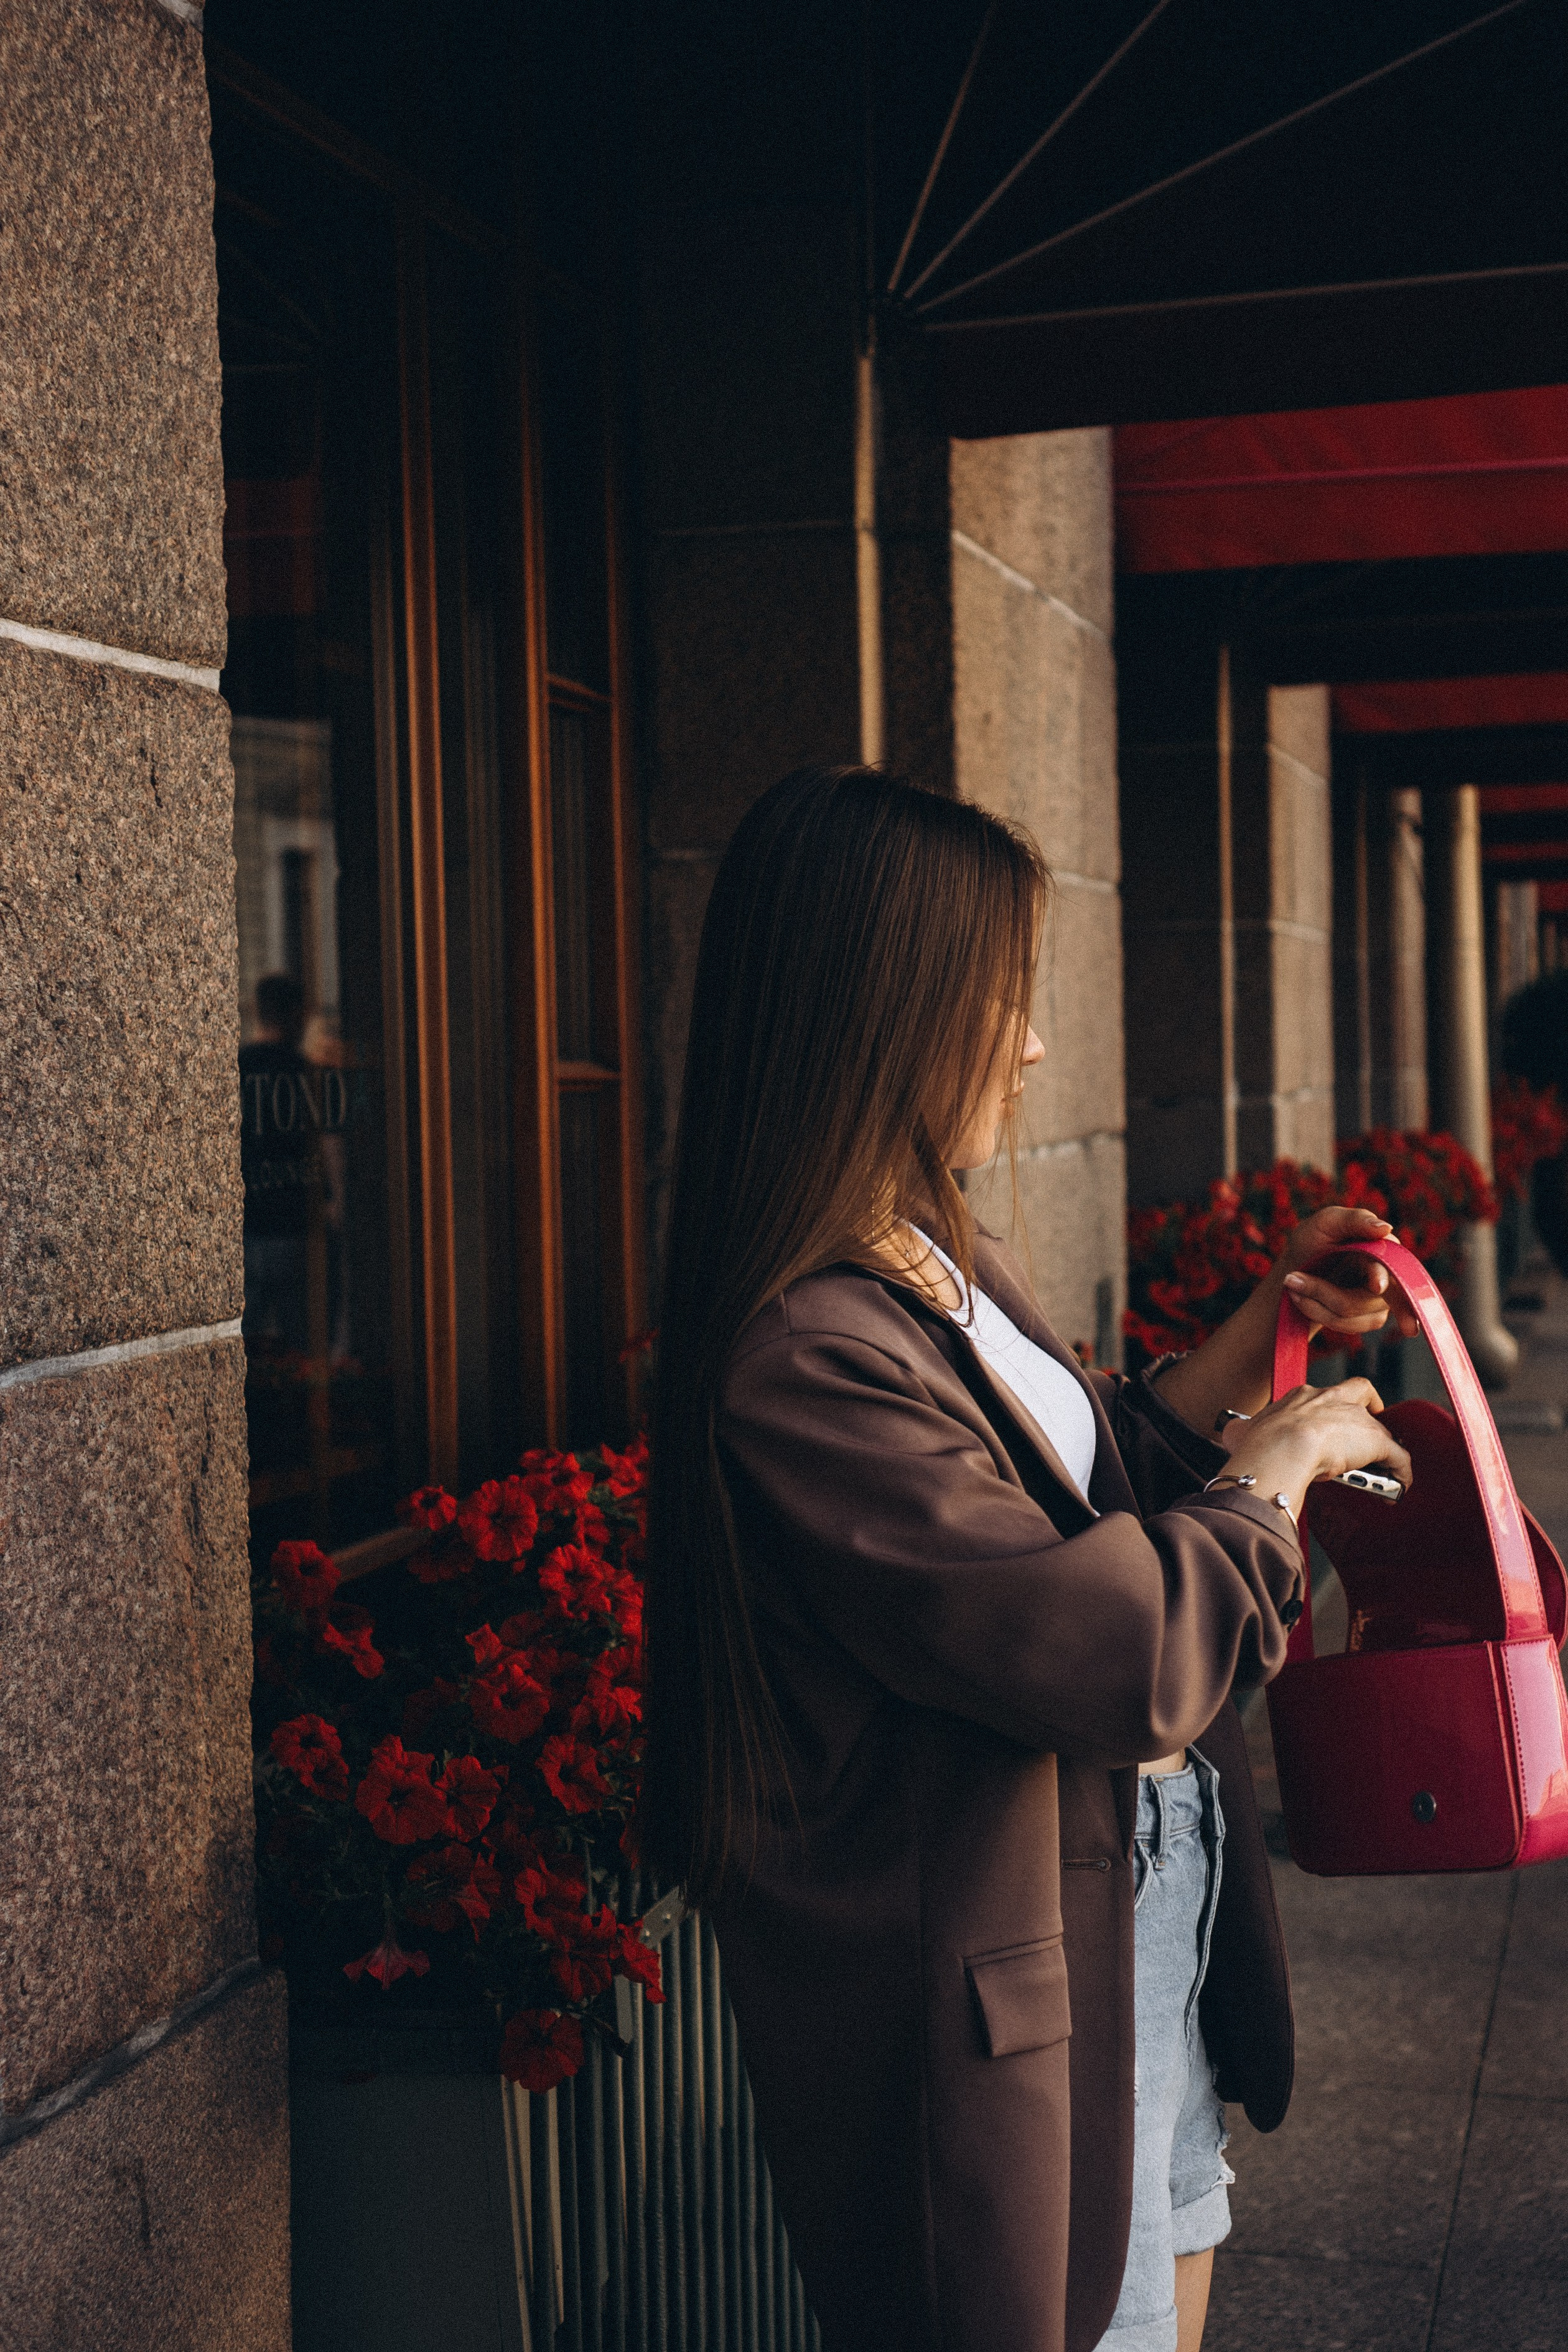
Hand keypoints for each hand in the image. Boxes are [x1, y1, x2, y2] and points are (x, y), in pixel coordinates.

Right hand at [1222, 1376, 1412, 1518]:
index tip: (1326, 1424)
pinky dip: (1401, 1470)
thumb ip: (1241, 1432)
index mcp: (1303, 1397)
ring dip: (1382, 1449)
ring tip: (1379, 1472)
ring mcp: (1357, 1419)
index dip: (1329, 1410)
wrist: (1283, 1445)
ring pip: (1380, 1429)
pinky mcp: (1376, 1441)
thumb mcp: (1244, 1432)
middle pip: (1360, 1399)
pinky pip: (1398, 1456)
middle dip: (1366, 1416)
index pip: (1324, 1396)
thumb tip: (1231, 1434)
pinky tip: (1399, 1485)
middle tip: (1360, 1440)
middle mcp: (1333, 1399)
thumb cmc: (1261, 1442)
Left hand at [1275, 1206, 1418, 1341]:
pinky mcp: (1369, 1319)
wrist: (1296, 1272)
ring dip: (1315, 1301)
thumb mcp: (1326, 1222)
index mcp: (1384, 1248)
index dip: (1382, 1276)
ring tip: (1293, 1284)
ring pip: (1352, 1313)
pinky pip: (1346, 1325)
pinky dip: (1317, 1312)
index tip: (1376, 1285)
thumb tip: (1385, 1228)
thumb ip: (1354, 1219)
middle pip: (1368, 1296)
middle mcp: (1390, 1275)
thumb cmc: (1313, 1242)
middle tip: (1290, 1281)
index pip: (1390, 1266)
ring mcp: (1382, 1301)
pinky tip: (1303, 1299)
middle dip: (1326, 1292)